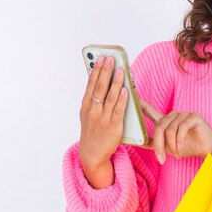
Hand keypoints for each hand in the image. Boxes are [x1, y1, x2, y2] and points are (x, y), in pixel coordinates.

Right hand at [78, 55, 127, 186]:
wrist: (92, 153)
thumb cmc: (92, 129)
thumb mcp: (87, 112)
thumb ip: (94, 98)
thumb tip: (101, 78)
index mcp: (86, 105)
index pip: (91, 84)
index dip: (96, 70)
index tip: (101, 58)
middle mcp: (93, 110)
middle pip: (100, 87)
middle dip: (105, 72)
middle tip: (111, 59)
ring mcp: (103, 118)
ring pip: (110, 97)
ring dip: (116, 82)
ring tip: (120, 70)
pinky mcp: (113, 126)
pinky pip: (118, 110)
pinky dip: (122, 100)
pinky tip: (125, 90)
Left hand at [140, 100, 211, 165]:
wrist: (207, 150)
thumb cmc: (188, 147)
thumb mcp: (167, 147)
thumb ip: (153, 143)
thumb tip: (136, 143)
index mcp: (166, 121)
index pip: (150, 110)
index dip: (140, 105)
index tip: (131, 97)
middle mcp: (174, 115)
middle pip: (159, 126)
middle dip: (159, 145)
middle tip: (161, 158)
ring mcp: (184, 114)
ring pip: (170, 129)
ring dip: (171, 145)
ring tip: (176, 154)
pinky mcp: (194, 117)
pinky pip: (181, 128)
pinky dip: (179, 141)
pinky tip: (181, 149)